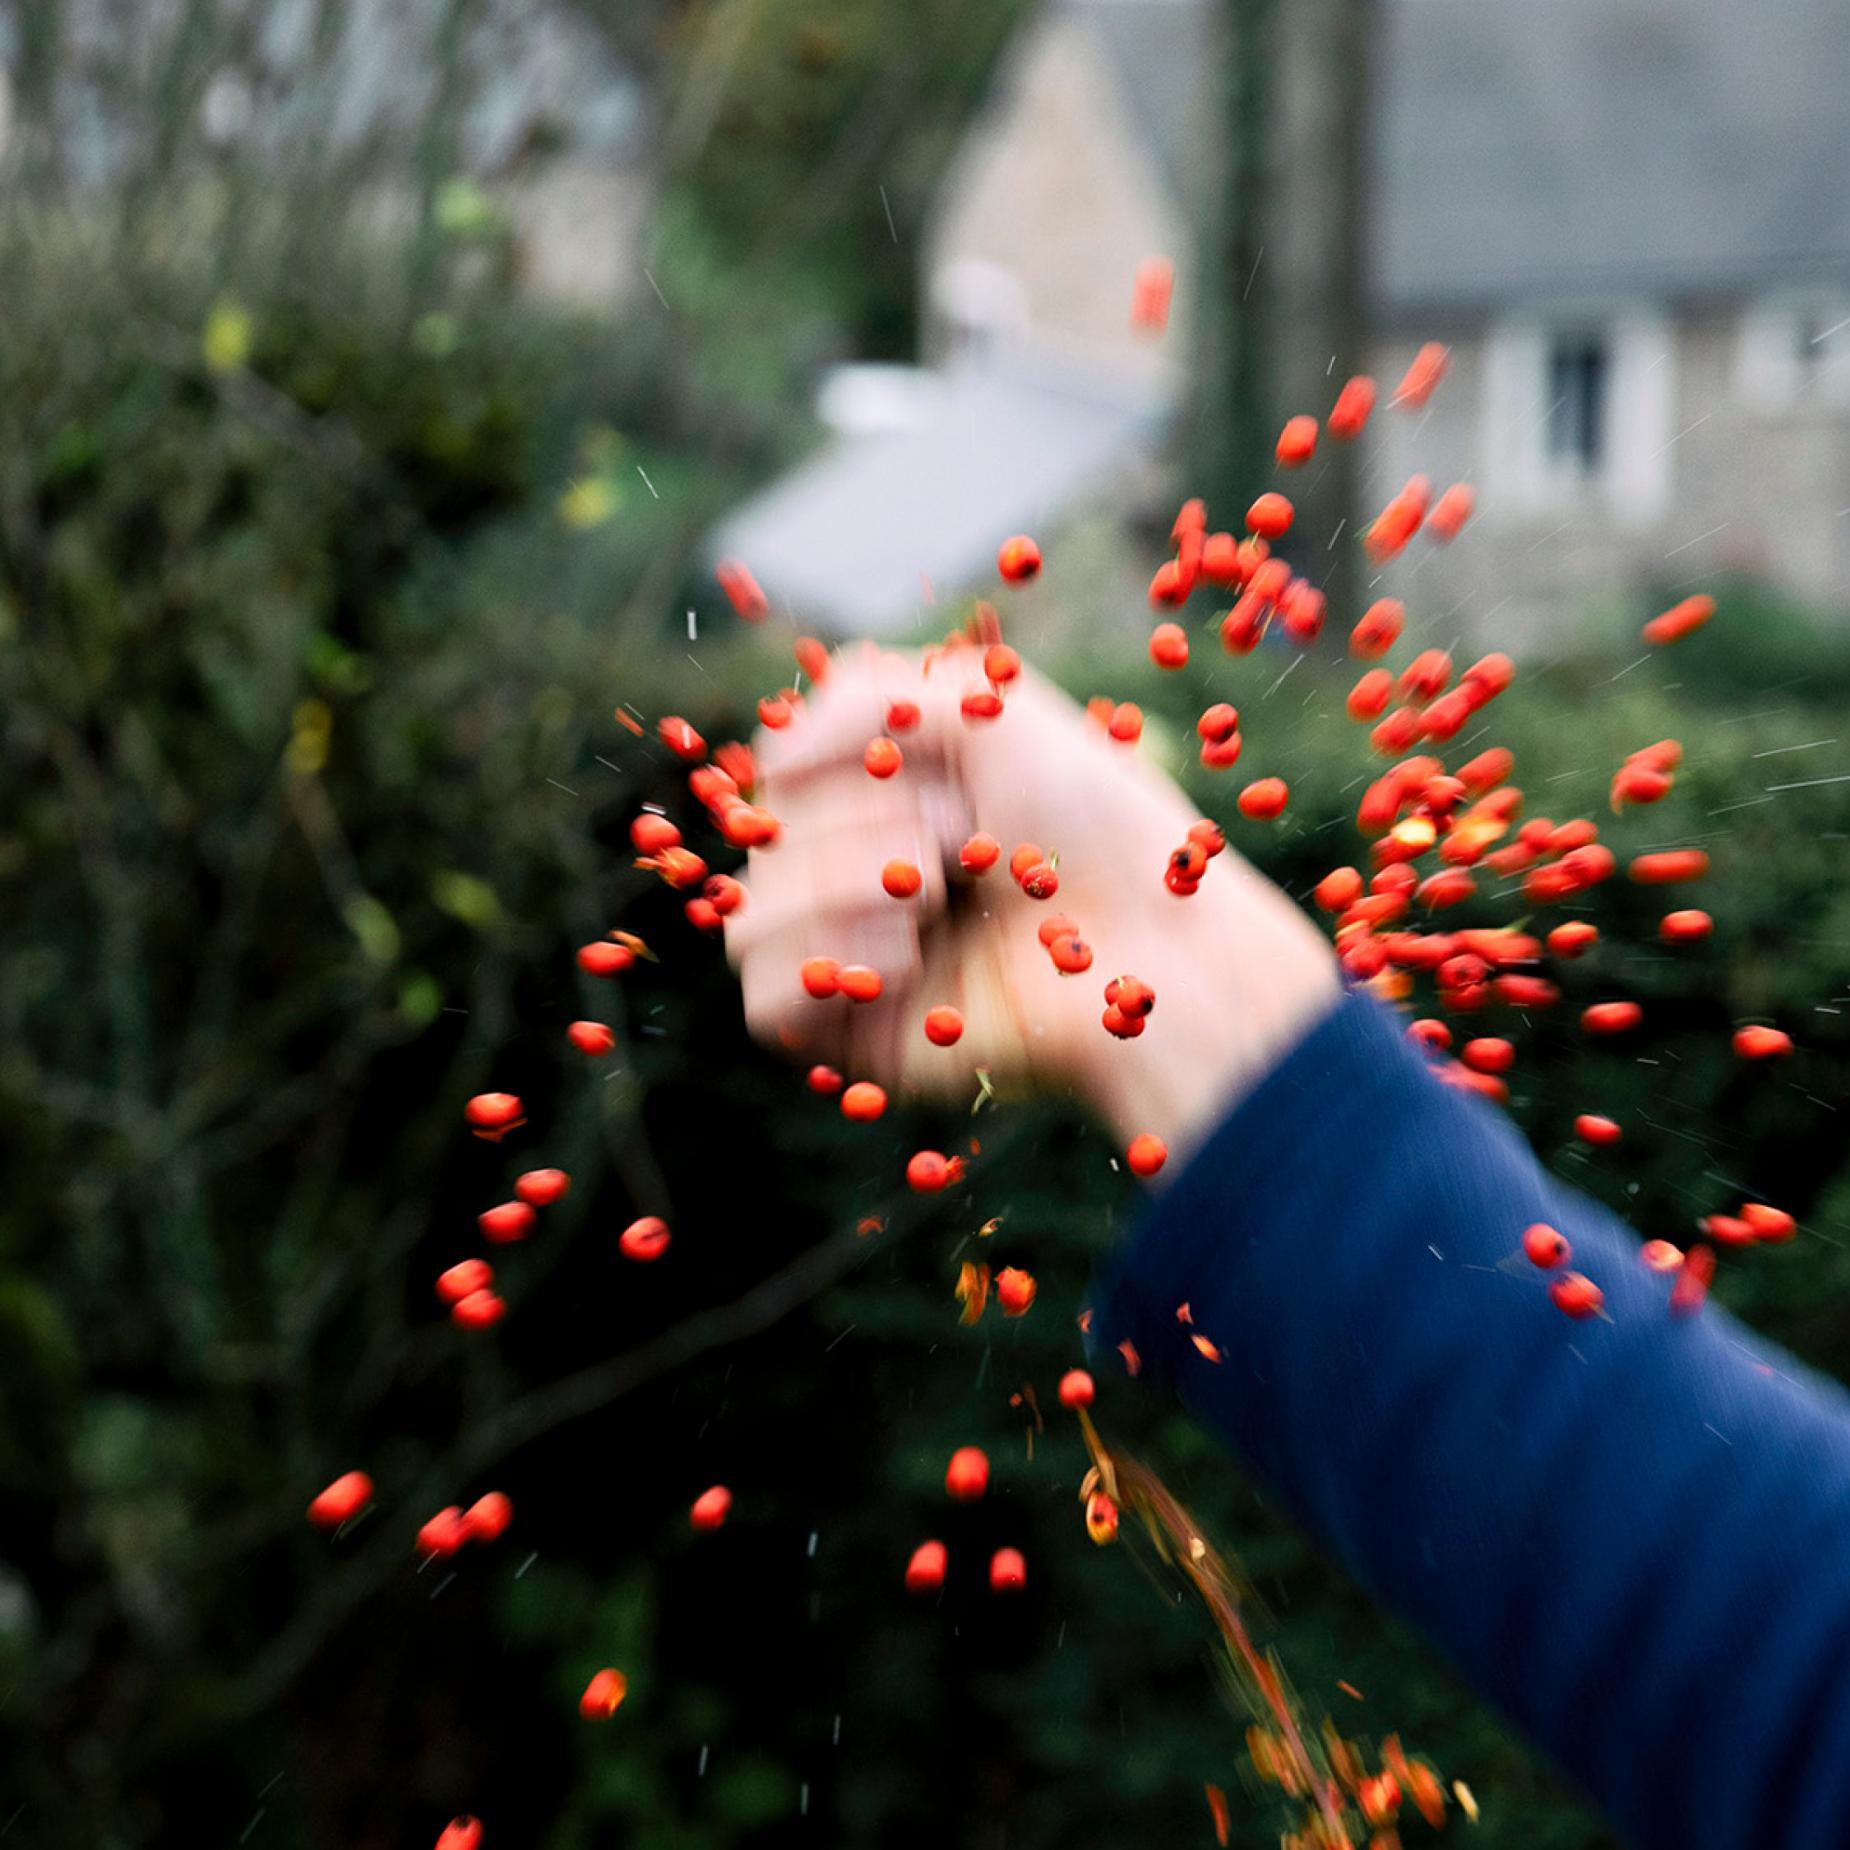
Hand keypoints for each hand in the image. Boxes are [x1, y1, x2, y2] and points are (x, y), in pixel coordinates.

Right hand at [725, 641, 1339, 1166]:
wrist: (1153, 943)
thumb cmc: (1091, 821)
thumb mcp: (987, 706)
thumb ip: (864, 695)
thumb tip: (771, 765)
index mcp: (876, 797)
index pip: (778, 765)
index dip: (840, 760)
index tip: (935, 772)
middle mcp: (850, 874)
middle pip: (762, 838)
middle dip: (866, 821)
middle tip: (967, 842)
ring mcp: (846, 957)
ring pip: (747, 918)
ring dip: (840, 888)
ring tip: (934, 898)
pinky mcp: (852, 1037)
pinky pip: (763, 1001)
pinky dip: (829, 965)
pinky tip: (908, 960)